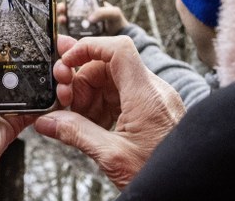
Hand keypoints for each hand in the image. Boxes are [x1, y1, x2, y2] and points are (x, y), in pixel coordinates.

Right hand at [34, 35, 184, 188]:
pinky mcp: (154, 112)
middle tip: (64, 101)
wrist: (187, 191)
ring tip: (77, 120)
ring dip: (89, 97)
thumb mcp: (112, 157)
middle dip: (82, 82)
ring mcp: (155, 101)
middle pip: (109, 67)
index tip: (67, 61)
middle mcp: (154, 92)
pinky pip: (122, 98)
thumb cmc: (161, 177)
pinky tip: (92, 126)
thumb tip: (47, 121)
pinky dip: (102, 107)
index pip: (117, 49)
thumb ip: (75, 133)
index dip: (88, 48)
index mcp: (146, 96)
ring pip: (113, 82)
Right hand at [56, 0, 129, 35]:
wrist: (118, 36)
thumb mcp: (113, 12)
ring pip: (66, 17)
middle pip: (67, 6)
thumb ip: (103, 12)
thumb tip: (90, 18)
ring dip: (61, 16)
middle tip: (62, 7)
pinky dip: (65, 27)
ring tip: (63, 18)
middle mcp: (82, 11)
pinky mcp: (79, 32)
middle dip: (61, 5)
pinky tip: (65, 26)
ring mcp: (79, 22)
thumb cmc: (116, 20)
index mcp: (89, 2)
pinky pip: (69, 29)